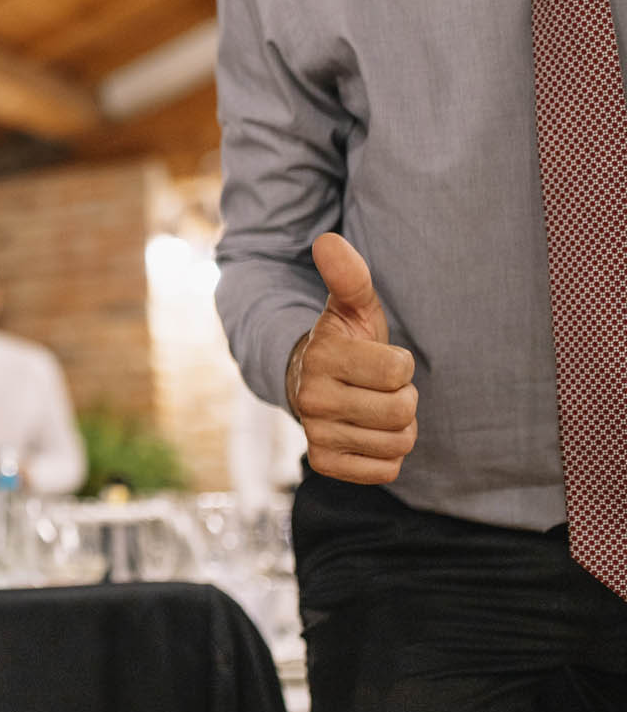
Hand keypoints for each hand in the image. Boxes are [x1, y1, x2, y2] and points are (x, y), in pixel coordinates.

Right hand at [287, 234, 417, 482]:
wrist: (309, 385)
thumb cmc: (345, 343)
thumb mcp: (352, 308)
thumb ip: (349, 276)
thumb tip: (327, 240)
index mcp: (323, 356)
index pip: (398, 370)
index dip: (401, 365)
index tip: (380, 359)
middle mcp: (312, 398)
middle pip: (402, 410)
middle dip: (403, 399)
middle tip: (380, 389)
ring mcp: (316, 434)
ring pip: (397, 443)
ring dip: (397, 428)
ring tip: (374, 411)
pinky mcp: (323, 463)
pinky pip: (385, 470)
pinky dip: (386, 457)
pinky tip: (367, 436)